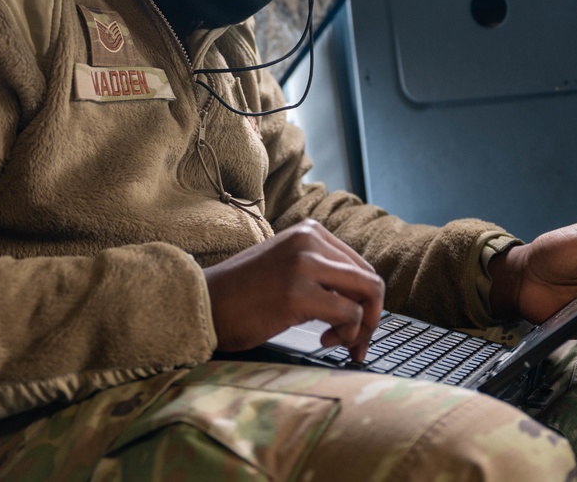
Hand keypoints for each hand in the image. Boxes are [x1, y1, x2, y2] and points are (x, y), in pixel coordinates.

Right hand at [204, 220, 383, 361]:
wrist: (203, 304)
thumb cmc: (243, 295)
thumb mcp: (287, 266)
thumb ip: (321, 271)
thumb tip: (364, 301)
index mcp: (309, 231)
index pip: (360, 267)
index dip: (367, 302)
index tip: (356, 327)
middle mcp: (310, 240)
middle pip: (370, 281)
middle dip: (372, 318)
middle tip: (356, 344)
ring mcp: (304, 264)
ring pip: (368, 294)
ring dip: (362, 328)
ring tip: (337, 342)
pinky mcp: (298, 292)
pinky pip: (349, 314)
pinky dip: (346, 334)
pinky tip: (323, 340)